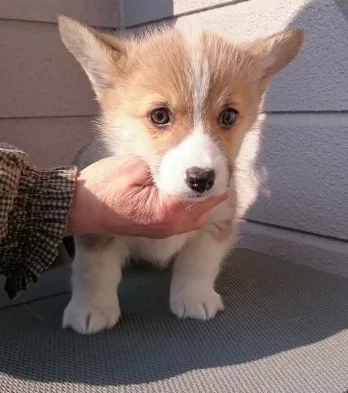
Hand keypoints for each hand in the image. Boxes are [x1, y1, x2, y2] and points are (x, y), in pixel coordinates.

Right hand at [66, 156, 226, 237]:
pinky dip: (192, 206)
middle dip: (213, 189)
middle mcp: (171, 226)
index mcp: (167, 210)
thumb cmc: (103, 186)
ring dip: (204, 199)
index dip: (214, 176)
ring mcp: (165, 231)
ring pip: (197, 216)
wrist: (79, 209)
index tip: (223, 160)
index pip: (204, 194)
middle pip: (206, 208)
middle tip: (222, 166)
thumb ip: (166, 166)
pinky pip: (185, 220)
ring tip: (210, 178)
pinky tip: (191, 191)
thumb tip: (188, 164)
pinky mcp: (158, 230)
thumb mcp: (135, 167)